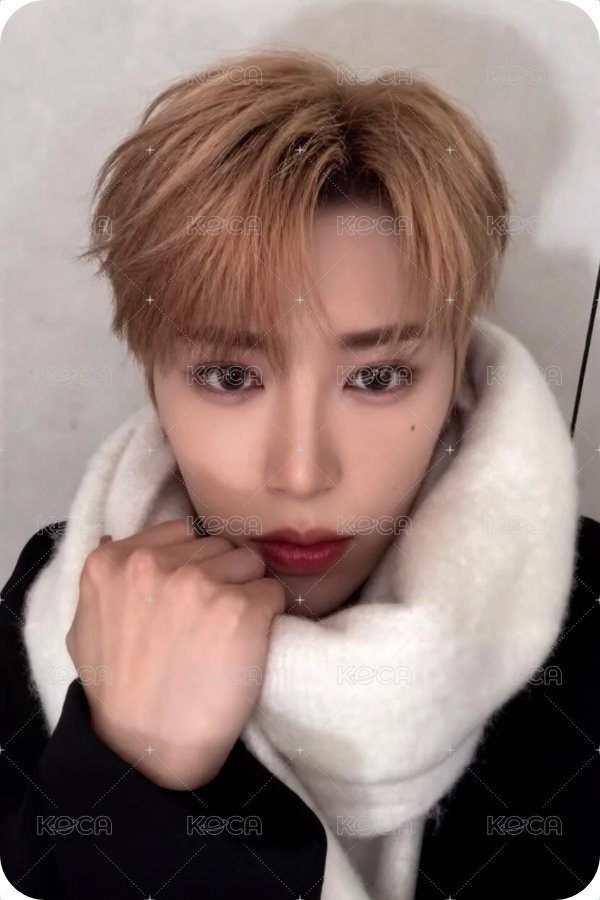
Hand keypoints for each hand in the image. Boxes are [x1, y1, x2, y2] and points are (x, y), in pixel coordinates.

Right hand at [66, 519, 284, 788]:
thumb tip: (122, 538)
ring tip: (226, 636)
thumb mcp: (86, 626)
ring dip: (247, 594)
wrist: (148, 751)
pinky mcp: (241, 608)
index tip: (190, 600)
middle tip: (209, 624)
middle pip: (220, 546)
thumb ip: (109, 580)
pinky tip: (247, 648)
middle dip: (222, 577)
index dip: (194, 564)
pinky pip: (274, 592)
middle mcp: (154, 563)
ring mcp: (199, 583)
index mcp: (112, 560)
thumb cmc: (117, 693)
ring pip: (251, 564)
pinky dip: (269, 617)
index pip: (183, 532)